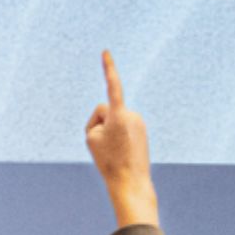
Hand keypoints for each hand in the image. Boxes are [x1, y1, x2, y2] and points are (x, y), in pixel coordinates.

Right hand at [85, 51, 156, 227]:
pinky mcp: (142, 130)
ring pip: (114, 119)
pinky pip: (123, 127)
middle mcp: (132, 115)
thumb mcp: (91, 137)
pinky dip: (118, 136)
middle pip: (105, 111)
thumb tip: (111, 116)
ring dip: (109, 132)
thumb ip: (96, 120)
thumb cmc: (108, 161)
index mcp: (120, 114)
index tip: (106, 52)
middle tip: (106, 148)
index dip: (108, 68)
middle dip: (100, 125)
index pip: (113, 86)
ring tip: (115, 151)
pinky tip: (121, 152)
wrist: (130, 182)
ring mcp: (140, 122)